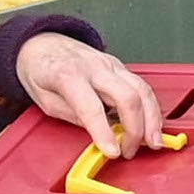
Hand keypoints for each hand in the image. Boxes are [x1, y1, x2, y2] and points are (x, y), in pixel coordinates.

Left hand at [14, 33, 164, 155]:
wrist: (42, 42)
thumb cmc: (40, 69)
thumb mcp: (43, 99)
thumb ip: (70, 115)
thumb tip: (94, 131)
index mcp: (69, 74)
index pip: (92, 107)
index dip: (104, 132)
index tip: (112, 152)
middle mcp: (95, 67)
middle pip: (127, 96)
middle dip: (135, 128)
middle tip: (130, 150)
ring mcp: (111, 64)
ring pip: (142, 89)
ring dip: (152, 119)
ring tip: (153, 142)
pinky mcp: (120, 67)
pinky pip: (143, 86)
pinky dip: (151, 107)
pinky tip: (153, 125)